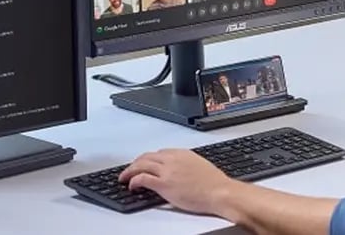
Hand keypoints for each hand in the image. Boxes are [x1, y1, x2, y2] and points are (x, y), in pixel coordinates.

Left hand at [119, 149, 235, 214]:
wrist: (220, 192)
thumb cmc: (215, 184)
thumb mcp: (199, 166)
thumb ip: (186, 165)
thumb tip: (181, 171)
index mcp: (181, 153)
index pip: (158, 153)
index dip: (148, 159)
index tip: (145, 164)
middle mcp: (172, 159)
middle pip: (146, 156)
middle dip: (135, 163)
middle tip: (130, 169)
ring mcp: (167, 171)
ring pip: (141, 165)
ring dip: (129, 171)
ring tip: (124, 177)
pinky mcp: (164, 184)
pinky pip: (142, 178)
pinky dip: (133, 180)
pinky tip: (132, 185)